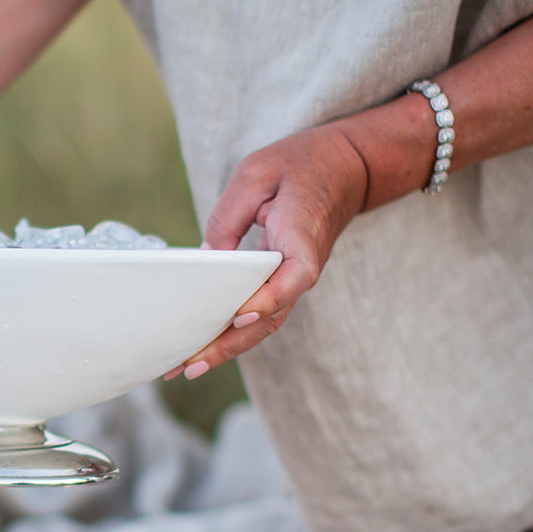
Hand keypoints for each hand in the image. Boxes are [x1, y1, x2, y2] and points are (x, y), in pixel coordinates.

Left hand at [164, 121, 369, 379]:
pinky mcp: (284, 280)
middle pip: (270, 316)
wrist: (347, 167)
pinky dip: (233, 333)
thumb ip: (228, 215)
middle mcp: (302, 266)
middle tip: (188, 365)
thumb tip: (205, 258)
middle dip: (228, 344)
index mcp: (302, 236)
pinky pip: (261, 313)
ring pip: (264, 323)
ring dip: (226, 348)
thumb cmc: (300, 164)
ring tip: (185, 367)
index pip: (294, 276)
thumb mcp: (256, 173)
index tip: (241, 314)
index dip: (269, 298)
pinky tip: (204, 346)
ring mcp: (294, 278)